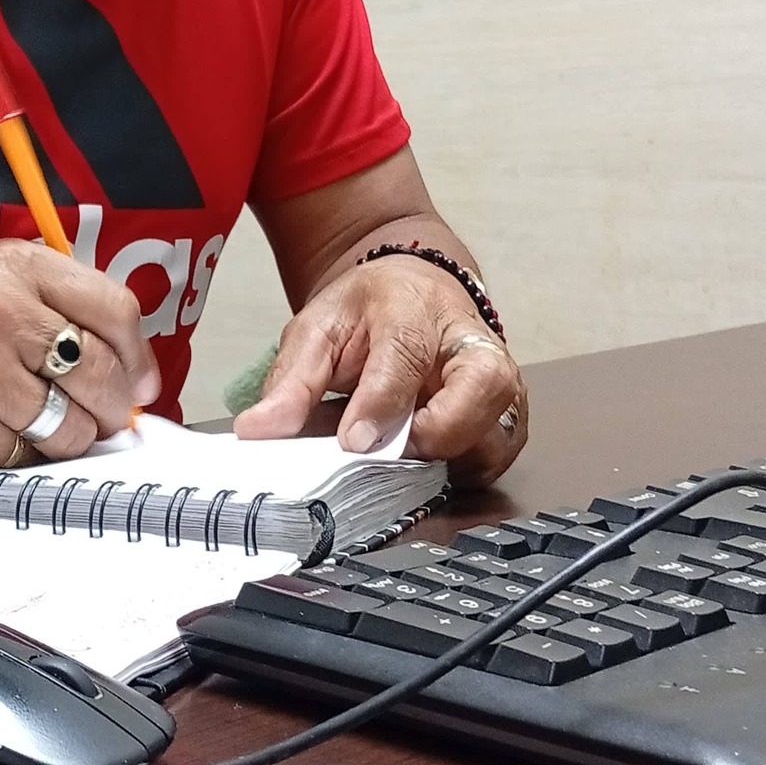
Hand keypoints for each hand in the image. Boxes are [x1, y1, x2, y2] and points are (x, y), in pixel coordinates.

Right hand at [0, 240, 159, 466]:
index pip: (115, 310)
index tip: (139, 382)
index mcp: (15, 266)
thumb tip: (130, 369)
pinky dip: (20, 456)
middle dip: (111, 406)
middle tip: (97, 414)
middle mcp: (4, 310)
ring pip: (75, 427)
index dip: (136, 356)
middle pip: (103, 374)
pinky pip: (30, 457)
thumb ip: (53, 309)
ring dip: (65, 438)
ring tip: (29, 423)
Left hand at [233, 257, 526, 485]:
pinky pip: (497, 457)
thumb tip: (257, 430)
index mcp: (412, 307)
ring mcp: (498, 379)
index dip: (381, 404)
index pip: (405, 355)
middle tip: (393, 454)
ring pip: (499, 432)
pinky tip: (426, 467)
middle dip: (439, 433)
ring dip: (451, 460)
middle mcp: (469, 340)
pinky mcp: (508, 415)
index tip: (354, 443)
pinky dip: (462, 472)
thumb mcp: (317, 331)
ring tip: (405, 461)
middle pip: (482, 388)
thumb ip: (290, 382)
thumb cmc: (368, 313)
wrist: (412, 292)